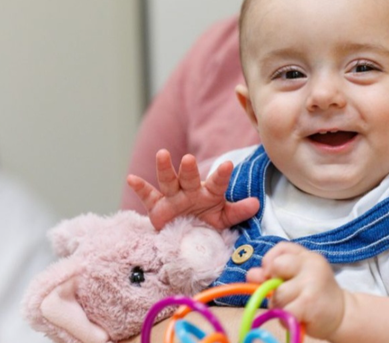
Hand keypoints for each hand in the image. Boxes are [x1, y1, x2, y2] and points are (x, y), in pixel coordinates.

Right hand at [127, 149, 258, 230]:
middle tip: (189, 159)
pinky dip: (139, 187)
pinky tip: (131, 178)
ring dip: (164, 168)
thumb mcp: (224, 218)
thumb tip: (256, 204)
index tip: (227, 165)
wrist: (187, 235)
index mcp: (209, 193)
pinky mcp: (157, 206)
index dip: (221, 176)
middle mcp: (190, 191)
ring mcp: (173, 197)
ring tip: (162, 154)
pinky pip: (148, 196)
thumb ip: (238, 211)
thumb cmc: (207, 221)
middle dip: (188, 169)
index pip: (217, 183)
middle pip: (189, 178)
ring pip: (168, 181)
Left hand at [246, 242, 346, 339]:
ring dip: (279, 305)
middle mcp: (311, 264)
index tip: (272, 276)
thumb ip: (274, 273)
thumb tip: (250, 274)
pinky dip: (285, 318)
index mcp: (307, 256)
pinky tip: (297, 317)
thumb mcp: (297, 278)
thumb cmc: (315, 294)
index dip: (269, 262)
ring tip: (293, 307)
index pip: (280, 248)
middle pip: (275, 267)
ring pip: (278, 293)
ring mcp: (311, 283)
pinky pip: (284, 310)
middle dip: (273, 284)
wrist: (343, 314)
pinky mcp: (309, 303)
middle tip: (284, 294)